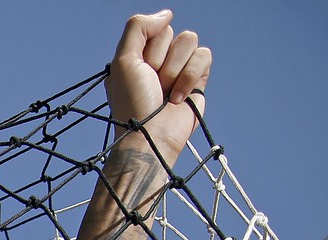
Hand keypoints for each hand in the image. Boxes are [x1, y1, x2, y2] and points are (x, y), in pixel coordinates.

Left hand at [106, 10, 210, 161]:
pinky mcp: (197, 80)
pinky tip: (178, 98)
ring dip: (175, 70)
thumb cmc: (132, 103)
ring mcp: (178, 69)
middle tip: (152, 84)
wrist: (149, 137)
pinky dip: (191, 77)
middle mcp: (158, 60)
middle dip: (161, 61)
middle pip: (172, 34)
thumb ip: (138, 28)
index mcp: (138, 54)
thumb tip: (167, 14)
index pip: (154, 28)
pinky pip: (204, 56)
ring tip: (165, 93)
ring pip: (189, 42)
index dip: (149, 49)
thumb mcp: (123, 61)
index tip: (140, 71)